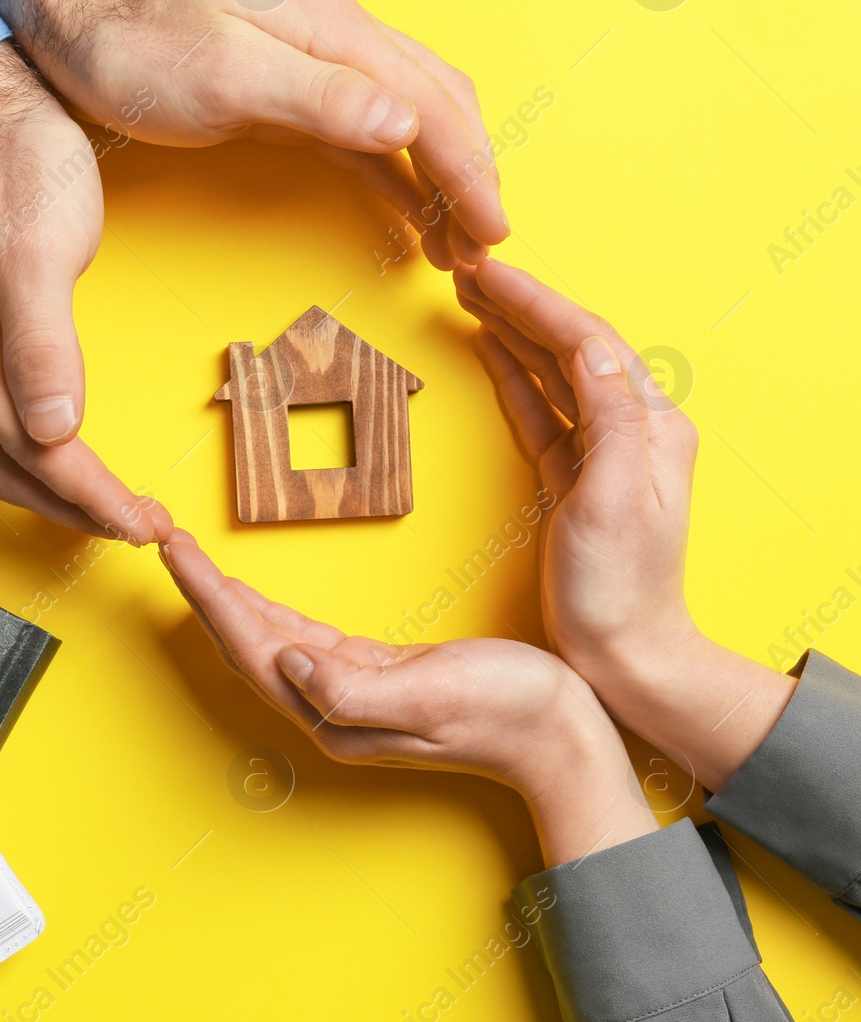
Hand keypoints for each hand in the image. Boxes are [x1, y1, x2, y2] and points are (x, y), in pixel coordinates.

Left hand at [0, 0, 508, 268]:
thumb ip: (317, 96)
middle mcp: (338, 44)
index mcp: (336, 34)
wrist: (68, 11)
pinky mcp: (284, 92)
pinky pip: (363, 136)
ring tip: (454, 247)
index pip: (434, 106)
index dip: (472, 172)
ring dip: (439, 184)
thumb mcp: (222, 71)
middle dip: (471, 180)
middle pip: (438, 109)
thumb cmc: (130, 36)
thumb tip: (406, 122)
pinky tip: (406, 214)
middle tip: (482, 252)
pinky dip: (395, 176)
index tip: (494, 233)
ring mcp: (314, 67)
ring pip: (408, 123)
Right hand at [0, 42, 172, 543]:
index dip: (91, 497)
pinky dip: (41, 467)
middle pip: (12, 473)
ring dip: (60, 498)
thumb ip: (42, 345)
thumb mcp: (38, 247)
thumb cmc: (17, 167)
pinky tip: (75, 469)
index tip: (141, 522)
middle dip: (80, 512)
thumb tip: (52, 431)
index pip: (32, 453)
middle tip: (143, 528)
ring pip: (2, 463)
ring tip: (118, 513)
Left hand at [160, 531, 655, 865]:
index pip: (251, 648)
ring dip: (228, 599)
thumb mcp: (431, 697)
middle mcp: (330, 711)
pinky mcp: (373, 678)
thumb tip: (285, 661)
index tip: (175, 551)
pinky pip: (303, 641)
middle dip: (202, 593)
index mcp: (335, 716)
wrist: (562, 737)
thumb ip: (351, 689)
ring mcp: (349, 697)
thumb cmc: (510, 713)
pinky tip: (252, 595)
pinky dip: (271, 612)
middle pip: (245, 644)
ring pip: (268, 641)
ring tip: (192, 559)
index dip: (208, 598)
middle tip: (165, 540)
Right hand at [455, 258, 794, 789]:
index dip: (536, 303)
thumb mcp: (613, 498)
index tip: (488, 272)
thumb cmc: (619, 589)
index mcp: (651, 426)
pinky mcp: (572, 477)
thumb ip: (610, 417)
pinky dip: (513, 375)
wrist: (624, 654)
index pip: (589, 342)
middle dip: (520, 305)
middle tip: (468, 271)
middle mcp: (632, 430)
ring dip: (513, 331)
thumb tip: (592, 349)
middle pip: (571, 346)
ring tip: (471, 297)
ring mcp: (601, 452)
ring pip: (553, 372)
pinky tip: (491, 352)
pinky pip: (540, 409)